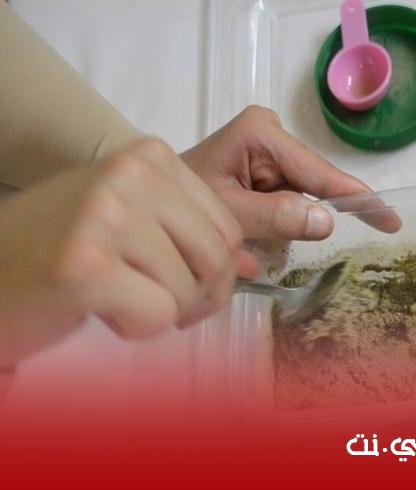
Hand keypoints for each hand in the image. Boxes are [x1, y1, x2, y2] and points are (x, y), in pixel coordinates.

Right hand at [0, 138, 257, 366]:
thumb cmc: (57, 249)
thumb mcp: (127, 215)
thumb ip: (184, 228)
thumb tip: (249, 264)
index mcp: (148, 157)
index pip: (228, 226)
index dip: (215, 270)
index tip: (180, 281)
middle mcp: (129, 176)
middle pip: (218, 256)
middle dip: (198, 296)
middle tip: (158, 303)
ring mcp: (106, 217)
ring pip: (190, 289)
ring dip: (162, 312)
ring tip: (119, 300)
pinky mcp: (86, 266)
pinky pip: (158, 315)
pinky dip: (137, 328)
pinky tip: (100, 311)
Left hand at [181, 106, 400, 240]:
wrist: (145, 197)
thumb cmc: (177, 201)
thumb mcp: (227, 213)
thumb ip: (275, 216)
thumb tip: (328, 221)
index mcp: (262, 134)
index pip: (319, 173)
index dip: (356, 198)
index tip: (390, 218)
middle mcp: (270, 133)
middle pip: (312, 184)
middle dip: (302, 218)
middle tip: (271, 241)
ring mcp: (268, 149)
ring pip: (301, 197)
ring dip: (285, 225)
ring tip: (249, 240)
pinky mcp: (264, 166)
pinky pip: (287, 200)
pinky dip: (275, 224)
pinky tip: (251, 235)